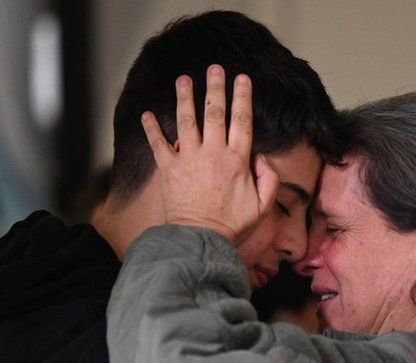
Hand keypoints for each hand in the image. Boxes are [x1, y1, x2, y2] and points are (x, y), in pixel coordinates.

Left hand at [140, 64, 278, 244]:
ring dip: (185, 97)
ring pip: (187, 120)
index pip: (242, 121)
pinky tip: (146, 113)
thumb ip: (269, 180)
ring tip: (183, 79)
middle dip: (215, 87)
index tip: (242, 79)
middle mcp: (213, 153)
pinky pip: (158, 144)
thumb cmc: (231, 226)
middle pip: (215, 112)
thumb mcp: (262, 206)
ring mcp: (189, 159)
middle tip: (214, 68)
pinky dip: (151, 128)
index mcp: (237, 160)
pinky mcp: (169, 169)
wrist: (200, 240)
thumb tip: (263, 159)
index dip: (243, 97)